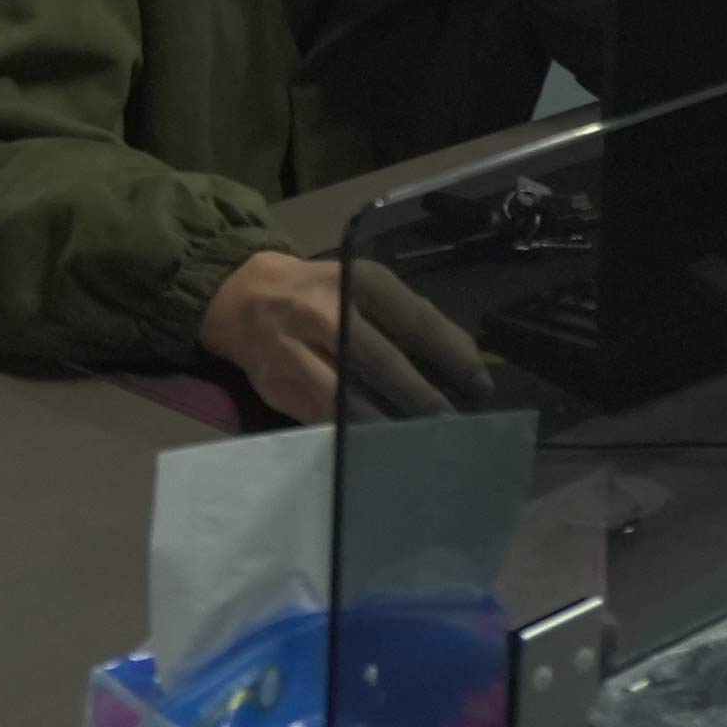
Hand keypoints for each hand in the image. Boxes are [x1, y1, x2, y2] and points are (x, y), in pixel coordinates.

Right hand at [195, 248, 493, 419]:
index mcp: (358, 281)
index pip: (414, 320)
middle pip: (381, 362)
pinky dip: (353, 434)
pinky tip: (378, 446)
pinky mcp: (277, 386)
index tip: (479, 386)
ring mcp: (294, 350)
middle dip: (421, 397)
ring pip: (347, 398)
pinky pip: (322, 418)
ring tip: (418, 442)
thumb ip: (410, 317)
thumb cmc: (325, 293)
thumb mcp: (367, 286)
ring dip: (387, 425)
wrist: (246, 299)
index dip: (452, 356)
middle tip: (451, 423)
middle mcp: (323, 312)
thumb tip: (465, 359)